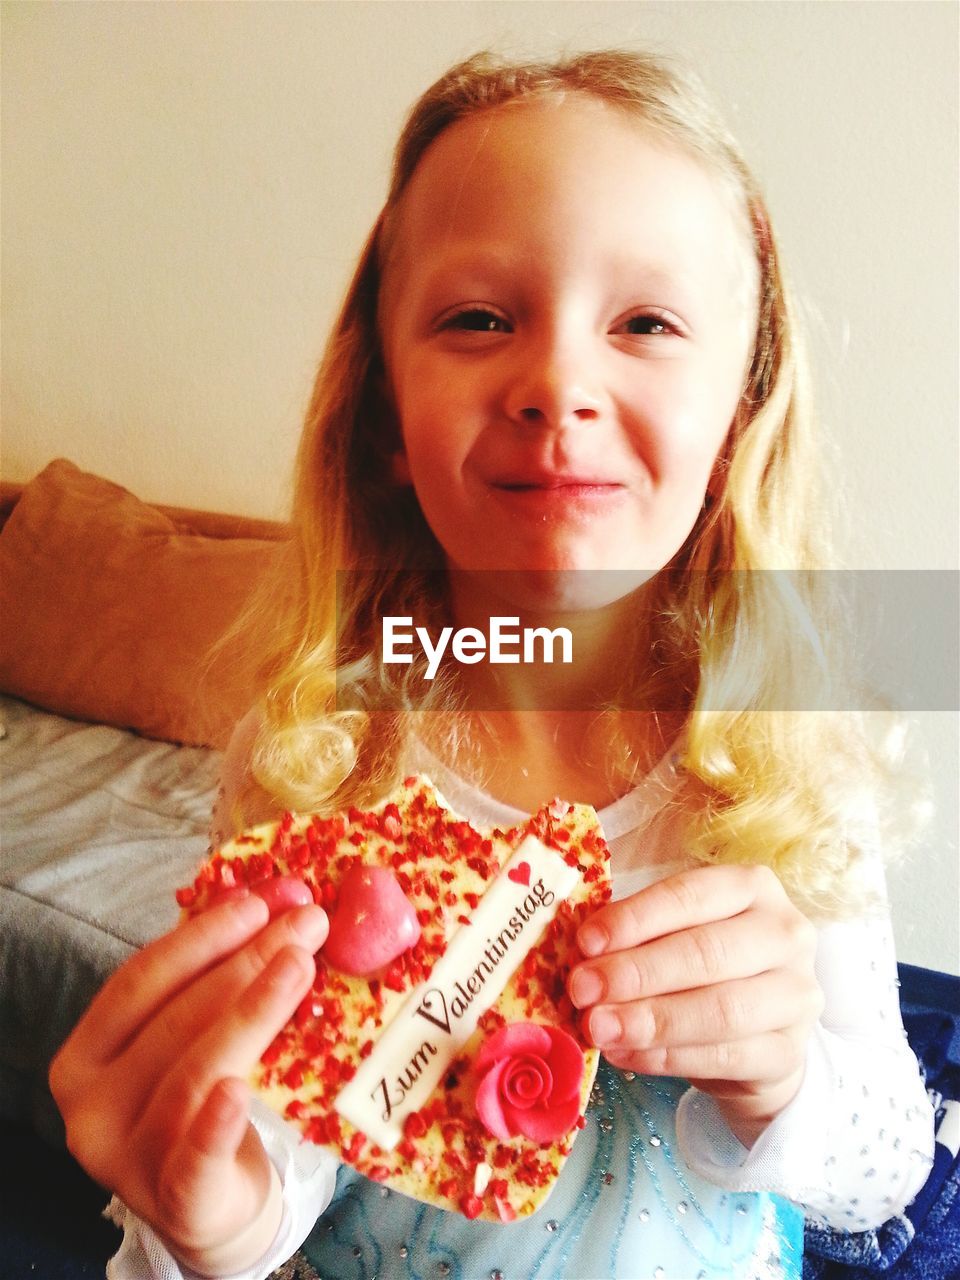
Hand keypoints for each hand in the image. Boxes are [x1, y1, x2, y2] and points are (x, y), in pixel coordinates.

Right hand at [49, 893, 327, 1275]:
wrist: (209, 1207)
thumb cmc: (197, 1102)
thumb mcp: (192, 1036)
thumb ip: (215, 973)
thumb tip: (280, 898)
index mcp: (86, 1055)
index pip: (139, 981)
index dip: (200, 937)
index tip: (258, 903)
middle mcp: (91, 1106)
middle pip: (176, 1020)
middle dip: (246, 962)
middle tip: (307, 923)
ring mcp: (127, 1157)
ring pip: (194, 1073)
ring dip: (252, 1011)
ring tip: (302, 964)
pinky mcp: (175, 1200)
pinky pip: (195, 1158)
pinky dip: (216, 1123)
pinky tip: (240, 1090)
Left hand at [567, 865, 823, 1147]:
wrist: (756, 1036)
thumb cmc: (703, 970)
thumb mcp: (674, 936)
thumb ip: (636, 938)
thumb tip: (582, 955)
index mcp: (752, 888)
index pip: (690, 895)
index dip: (635, 918)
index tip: (585, 942)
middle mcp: (785, 933)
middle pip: (706, 952)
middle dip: (636, 972)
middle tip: (583, 990)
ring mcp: (797, 995)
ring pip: (720, 1010)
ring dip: (650, 1020)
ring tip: (599, 1028)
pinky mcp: (791, 1053)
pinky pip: (725, 1057)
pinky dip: (667, 1058)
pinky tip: (626, 1055)